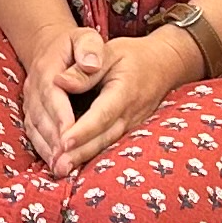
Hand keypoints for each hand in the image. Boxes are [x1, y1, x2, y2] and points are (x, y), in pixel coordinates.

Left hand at [21, 23, 203, 174]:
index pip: (102, 114)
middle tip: (58, 166)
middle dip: (79, 153)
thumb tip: (60, 82)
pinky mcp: (129, 130)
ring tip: (61, 171)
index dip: (83, 130)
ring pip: (107, 146)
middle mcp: (130, 113)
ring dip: (84, 160)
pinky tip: (73, 164)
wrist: (163, 65)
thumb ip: (85, 69)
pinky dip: (91, 156)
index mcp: (124, 91)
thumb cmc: (132, 56)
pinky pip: (109, 145)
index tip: (63, 141)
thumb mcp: (109, 52)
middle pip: (104, 137)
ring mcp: (132, 125)